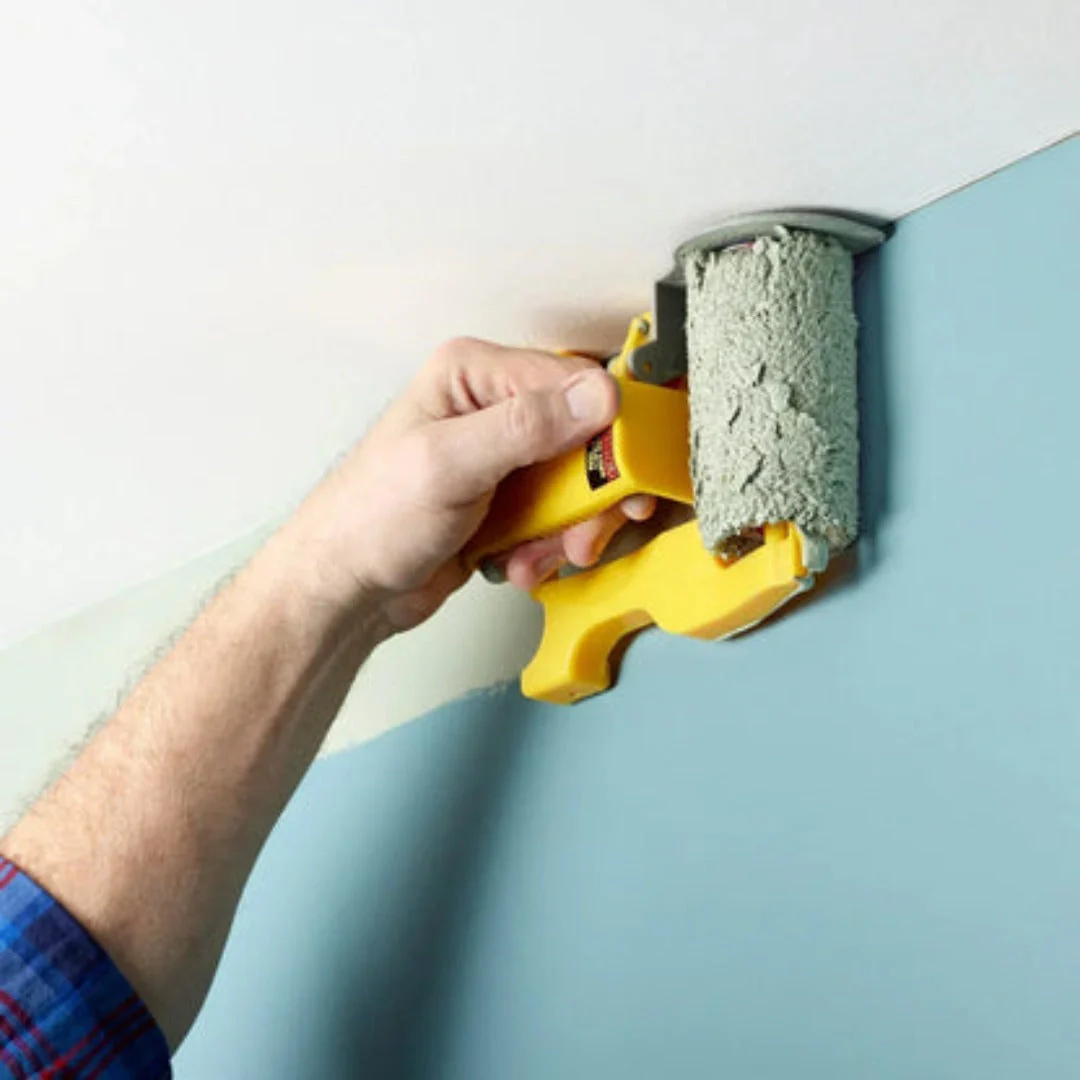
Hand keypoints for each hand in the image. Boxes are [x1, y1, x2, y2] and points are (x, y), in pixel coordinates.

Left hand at [287, 337, 654, 631]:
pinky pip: (558, 518)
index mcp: (474, 374)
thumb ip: (524, 427)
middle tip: (585, 532)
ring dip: (568, 529)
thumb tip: (597, 396)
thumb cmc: (369, 521)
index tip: (621, 476)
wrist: (346, 590)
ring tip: (539, 554)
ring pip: (578, 483)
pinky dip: (549, 547)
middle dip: (591, 492)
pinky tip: (519, 563)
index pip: (573, 381)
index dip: (608, 429)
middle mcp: (492, 406)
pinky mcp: (507, 500)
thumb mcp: (448, 466)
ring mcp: (502, 457)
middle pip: (586, 435)